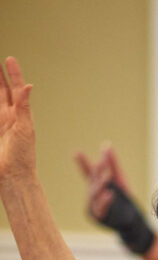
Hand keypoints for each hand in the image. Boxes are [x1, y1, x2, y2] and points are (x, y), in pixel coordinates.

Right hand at [0, 57, 35, 183]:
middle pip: (2, 92)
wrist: (13, 176)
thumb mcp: (25, 128)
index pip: (16, 90)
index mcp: (20, 116)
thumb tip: (28, 86)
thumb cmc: (23, 156)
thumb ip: (24, 107)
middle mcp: (9, 118)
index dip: (13, 74)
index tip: (9, 59)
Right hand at [74, 143, 129, 221]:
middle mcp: (93, 193)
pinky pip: (100, 208)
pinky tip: (110, 194)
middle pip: (93, 180)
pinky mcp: (98, 215)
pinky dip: (104, 201)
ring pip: (95, 193)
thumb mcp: (119, 178)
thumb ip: (112, 163)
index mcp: (97, 183)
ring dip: (100, 186)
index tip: (76, 153)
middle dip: (98, 172)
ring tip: (107, 178)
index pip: (89, 171)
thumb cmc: (123, 198)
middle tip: (102, 163)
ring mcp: (94, 204)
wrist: (131, 218)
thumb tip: (106, 145)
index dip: (82, 163)